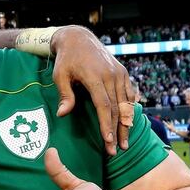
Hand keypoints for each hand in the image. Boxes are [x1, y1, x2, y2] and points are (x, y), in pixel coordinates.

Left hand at [51, 26, 132, 154]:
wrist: (78, 38)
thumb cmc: (66, 59)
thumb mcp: (60, 75)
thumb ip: (65, 94)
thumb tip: (62, 114)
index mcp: (95, 76)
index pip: (104, 105)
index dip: (107, 124)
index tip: (108, 141)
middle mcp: (111, 75)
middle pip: (117, 108)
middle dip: (118, 131)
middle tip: (116, 150)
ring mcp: (119, 73)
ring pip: (126, 103)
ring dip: (126, 124)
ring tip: (125, 143)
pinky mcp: (123, 72)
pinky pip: (129, 94)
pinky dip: (130, 109)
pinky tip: (129, 123)